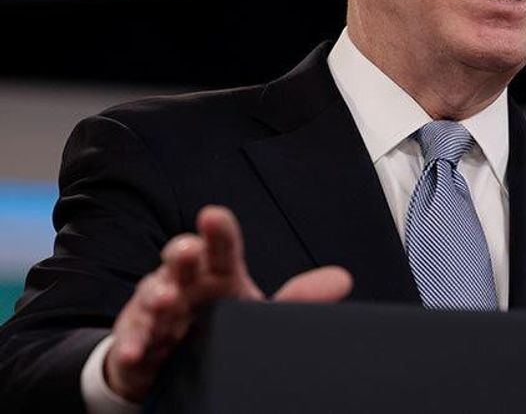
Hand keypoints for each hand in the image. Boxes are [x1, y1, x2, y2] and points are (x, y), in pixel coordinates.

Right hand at [104, 205, 352, 402]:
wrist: (177, 362)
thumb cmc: (220, 323)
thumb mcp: (261, 312)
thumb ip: (299, 297)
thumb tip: (342, 279)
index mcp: (218, 274)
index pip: (221, 247)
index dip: (218, 231)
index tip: (214, 215)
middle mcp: (185, 284)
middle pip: (181, 262)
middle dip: (181, 254)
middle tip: (186, 251)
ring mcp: (157, 310)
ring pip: (153, 297)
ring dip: (157, 297)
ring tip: (168, 300)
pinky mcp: (135, 340)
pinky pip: (131, 342)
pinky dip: (132, 346)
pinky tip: (136, 350)